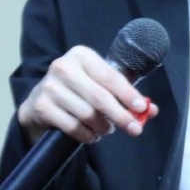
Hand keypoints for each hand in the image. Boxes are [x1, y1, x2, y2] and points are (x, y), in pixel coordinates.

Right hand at [17, 45, 158, 145]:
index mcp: (81, 55)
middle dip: (121, 116)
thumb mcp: (99, 85)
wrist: (39, 101)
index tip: (142, 108)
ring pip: (88, 114)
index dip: (128, 94)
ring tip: (107, 129)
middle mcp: (63, 67)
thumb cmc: (77, 90)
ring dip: (103, 127)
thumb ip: (124, 95)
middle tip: (134, 129)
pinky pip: (73, 127)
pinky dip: (87, 135)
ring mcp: (50, 87)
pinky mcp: (41, 107)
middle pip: (100, 97)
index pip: (111, 77)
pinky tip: (91, 135)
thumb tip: (150, 110)